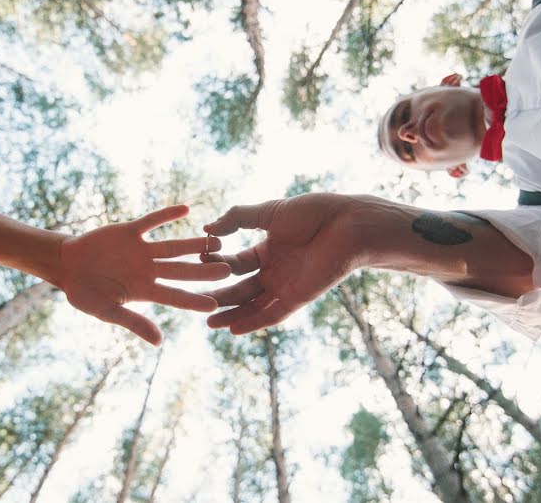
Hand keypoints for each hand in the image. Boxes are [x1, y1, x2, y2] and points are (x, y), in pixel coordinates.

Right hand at [56, 205, 229, 345]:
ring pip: (173, 246)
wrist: (65, 265)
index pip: (175, 296)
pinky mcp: (130, 231)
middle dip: (204, 270)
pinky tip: (186, 209)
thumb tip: (159, 342)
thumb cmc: (83, 293)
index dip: (194, 300)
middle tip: (229, 269)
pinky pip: (152, 222)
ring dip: (194, 243)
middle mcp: (148, 270)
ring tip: (218, 239)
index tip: (214, 304)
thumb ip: (133, 322)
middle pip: (182, 270)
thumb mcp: (106, 311)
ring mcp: (141, 250)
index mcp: (144, 291)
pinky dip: (167, 215)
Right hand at [202, 193, 365, 334]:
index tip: (197, 263)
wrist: (348, 224)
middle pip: (239, 288)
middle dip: (217, 295)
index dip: (216, 264)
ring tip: (207, 322)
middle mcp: (274, 270)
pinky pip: (271, 315)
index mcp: (267, 249)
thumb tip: (207, 229)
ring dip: (231, 314)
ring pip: (252, 305)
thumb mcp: (269, 211)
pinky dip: (253, 322)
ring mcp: (285, 286)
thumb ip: (237, 218)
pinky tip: (232, 329)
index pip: (234, 262)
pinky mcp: (297, 298)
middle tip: (193, 301)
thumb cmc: (314, 212)